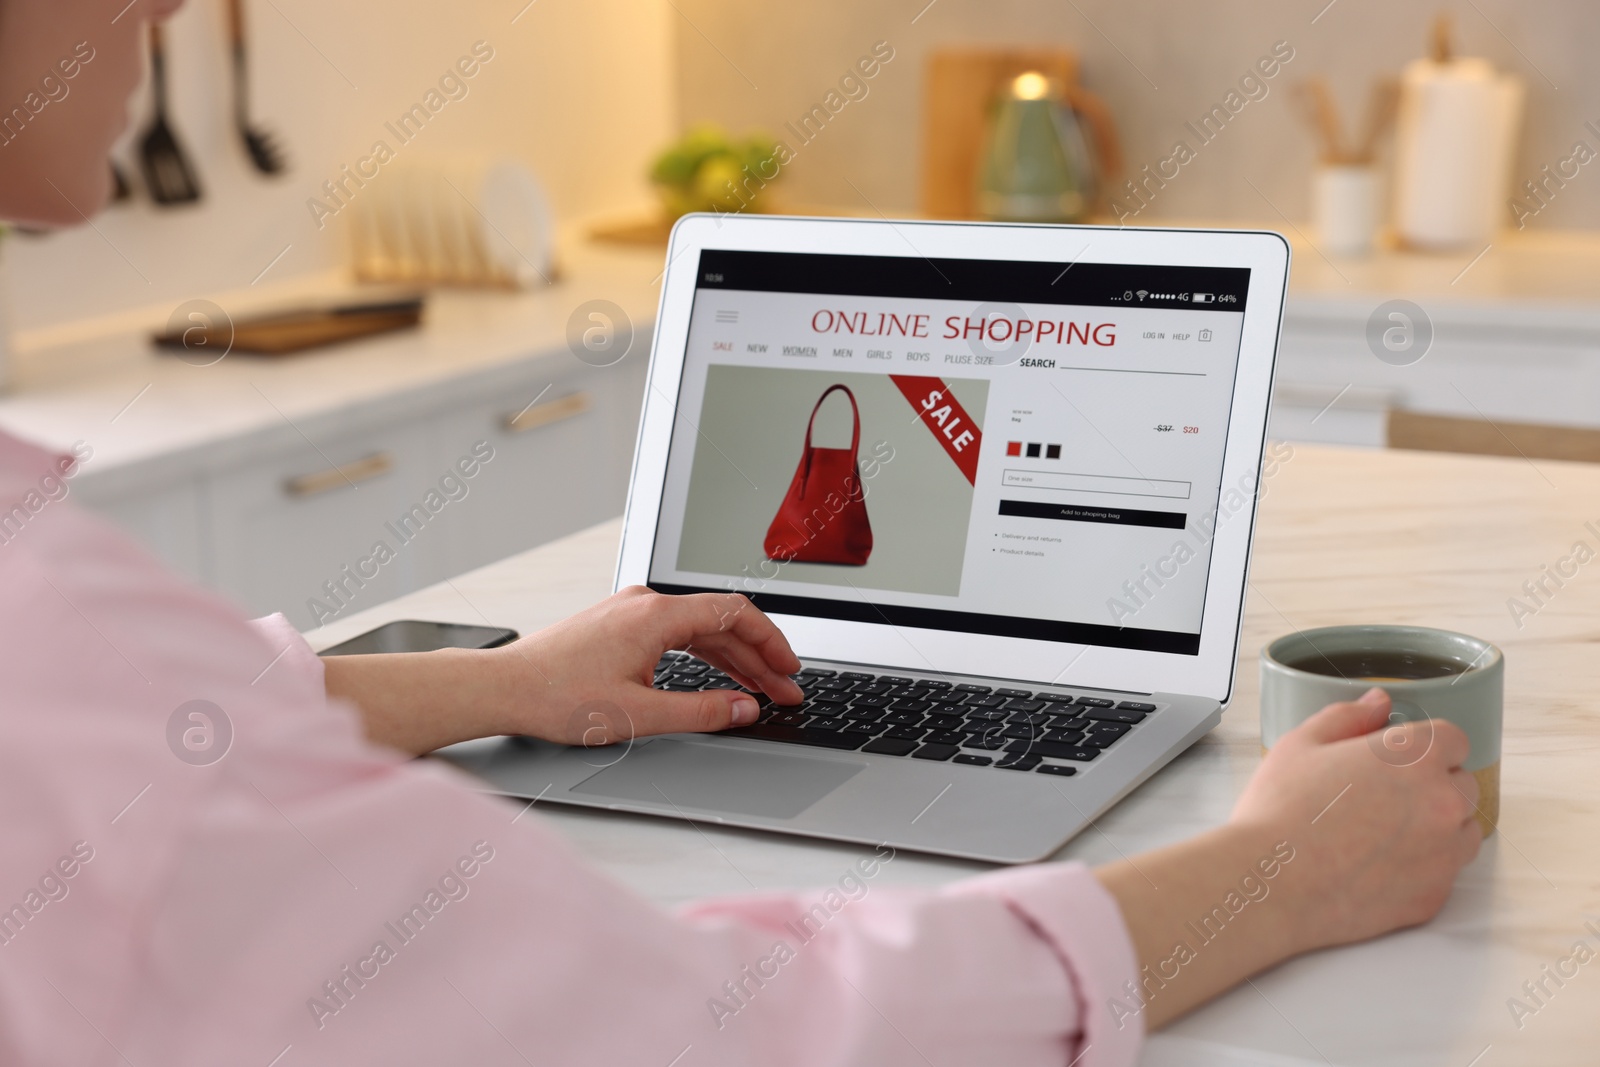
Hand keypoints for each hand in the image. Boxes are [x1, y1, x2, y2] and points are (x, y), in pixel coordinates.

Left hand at [323, 588, 803, 755]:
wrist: (503, 688)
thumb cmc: (557, 696)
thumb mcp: (640, 714)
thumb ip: (701, 711)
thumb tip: (744, 709)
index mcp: (657, 616)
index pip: (735, 614)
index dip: (771, 642)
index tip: (790, 670)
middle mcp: (645, 605)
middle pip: (721, 623)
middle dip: (758, 658)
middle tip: (784, 691)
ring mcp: (629, 613)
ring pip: (698, 631)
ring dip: (733, 659)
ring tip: (758, 690)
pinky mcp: (617, 627)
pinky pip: (675, 635)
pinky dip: (703, 657)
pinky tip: (715, 679)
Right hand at [1231, 687, 1481, 954]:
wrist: (1271, 884)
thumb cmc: (1280, 812)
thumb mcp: (1301, 745)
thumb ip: (1348, 717)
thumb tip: (1379, 702)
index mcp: (1413, 756)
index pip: (1453, 739)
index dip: (1426, 746)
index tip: (1401, 759)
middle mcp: (1442, 803)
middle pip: (1462, 784)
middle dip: (1432, 785)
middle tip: (1383, 798)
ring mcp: (1444, 854)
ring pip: (1463, 831)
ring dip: (1438, 827)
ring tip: (1385, 834)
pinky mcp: (1435, 896)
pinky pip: (1444, 874)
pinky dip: (1422, 868)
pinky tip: (1378, 867)